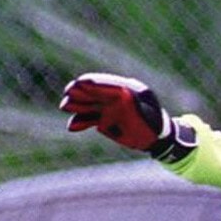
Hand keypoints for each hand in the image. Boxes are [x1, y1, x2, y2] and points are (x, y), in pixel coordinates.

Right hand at [59, 73, 195, 161]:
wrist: (155, 138)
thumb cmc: (154, 124)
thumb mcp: (147, 114)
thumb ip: (133, 104)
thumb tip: (121, 92)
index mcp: (127, 90)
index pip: (107, 84)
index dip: (95, 83)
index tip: (82, 82)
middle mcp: (114, 96)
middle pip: (94, 92)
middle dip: (81, 92)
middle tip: (69, 92)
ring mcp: (107, 107)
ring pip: (88, 104)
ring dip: (76, 105)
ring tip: (65, 106)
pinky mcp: (103, 118)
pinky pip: (88, 119)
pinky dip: (81, 122)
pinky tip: (72, 127)